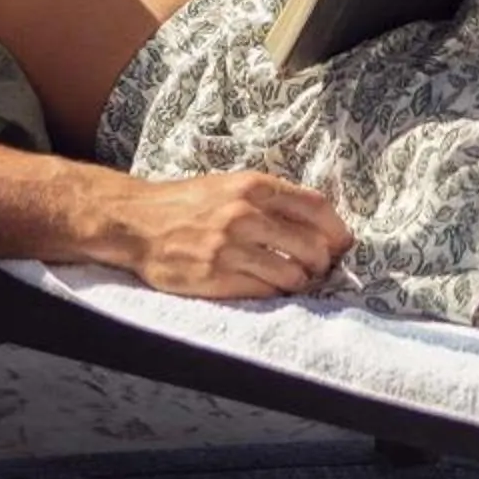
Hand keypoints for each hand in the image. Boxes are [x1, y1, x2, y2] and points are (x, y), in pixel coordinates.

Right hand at [105, 172, 352, 299]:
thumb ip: (271, 199)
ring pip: (292, 274)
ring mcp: (230, 247)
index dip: (337, 230)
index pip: (316, 207)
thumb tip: (319, 223)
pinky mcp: (215, 277)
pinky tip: (269, 287)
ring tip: (293, 280)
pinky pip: (265, 292)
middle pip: (311, 245)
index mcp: (253, 187)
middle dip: (322, 262)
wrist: (136, 223)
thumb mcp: (232, 186)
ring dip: (300, 282)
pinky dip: (275, 293)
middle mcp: (245, 215)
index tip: (342, 243)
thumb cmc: (189, 204)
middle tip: (319, 268)